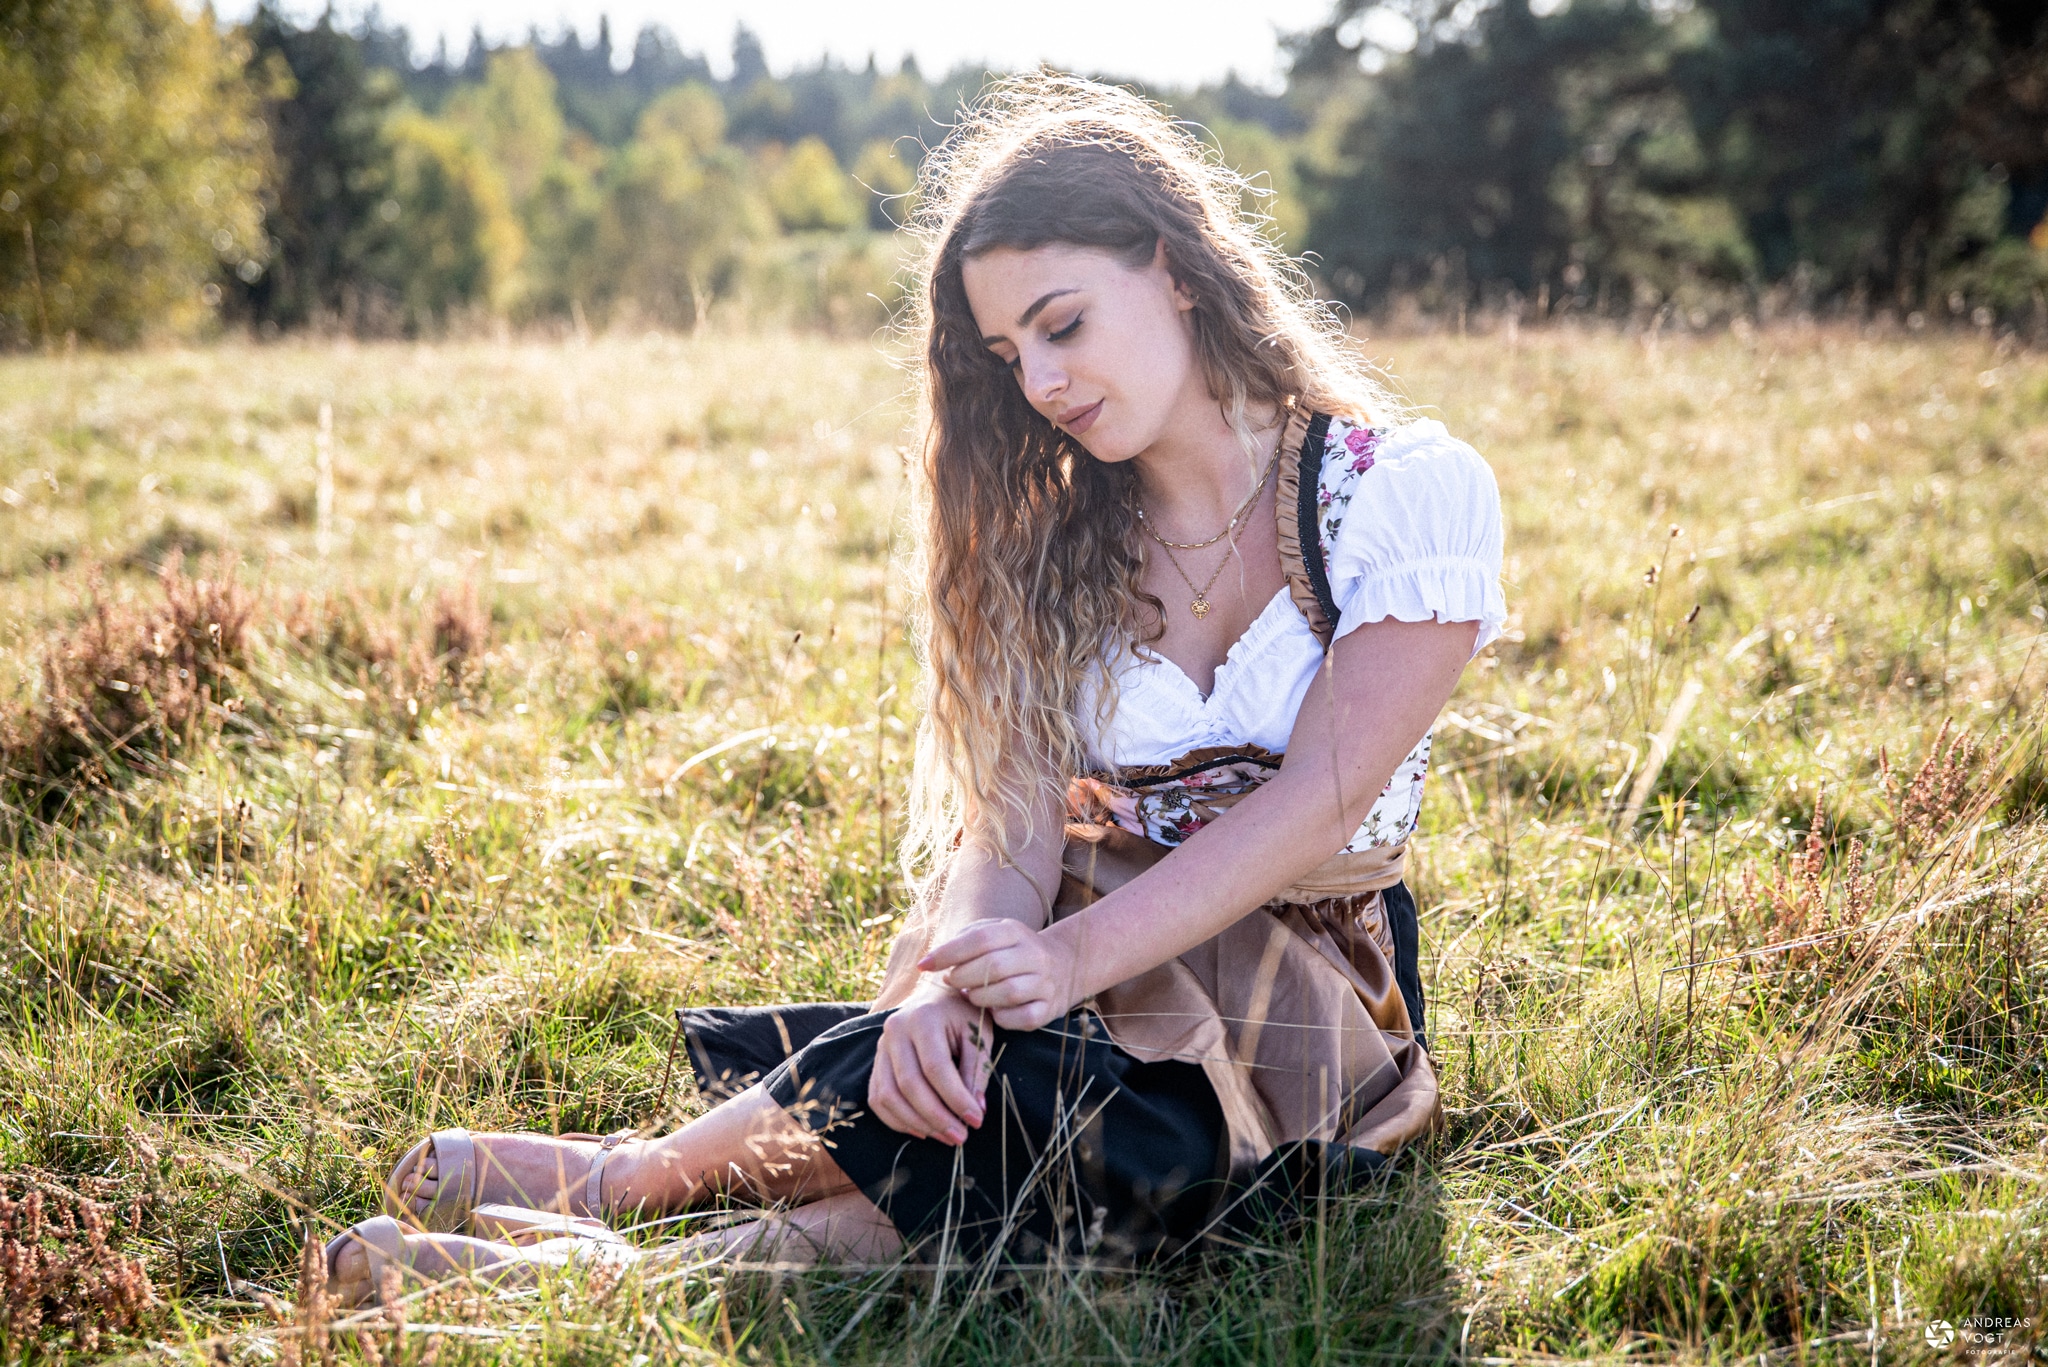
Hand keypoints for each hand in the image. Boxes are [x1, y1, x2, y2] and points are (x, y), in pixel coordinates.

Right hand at [867, 982, 991, 1144]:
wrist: (935, 996)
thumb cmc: (962, 1015)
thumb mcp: (979, 1033)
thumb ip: (978, 1069)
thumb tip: (975, 1110)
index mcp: (923, 1018)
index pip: (936, 1067)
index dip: (956, 1099)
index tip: (976, 1120)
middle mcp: (895, 1030)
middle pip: (909, 1085)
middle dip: (937, 1117)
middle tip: (961, 1136)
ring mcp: (881, 1046)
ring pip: (888, 1096)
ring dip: (917, 1124)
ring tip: (945, 1136)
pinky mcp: (876, 1062)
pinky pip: (877, 1098)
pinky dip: (898, 1120)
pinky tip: (922, 1130)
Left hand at [919, 917, 1077, 1031]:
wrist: (1062, 965)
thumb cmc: (1012, 951)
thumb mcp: (992, 934)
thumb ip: (963, 940)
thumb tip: (932, 959)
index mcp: (1016, 932)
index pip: (980, 938)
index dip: (948, 953)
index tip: (924, 965)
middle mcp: (1034, 955)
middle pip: (993, 966)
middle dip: (962, 977)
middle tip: (950, 982)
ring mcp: (1044, 982)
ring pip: (1008, 992)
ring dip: (980, 998)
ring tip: (969, 995)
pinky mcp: (1048, 1008)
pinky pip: (1023, 1017)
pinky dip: (1001, 1018)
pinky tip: (992, 1012)